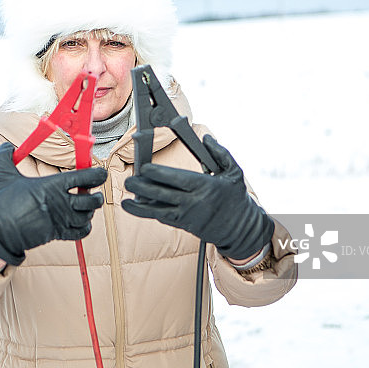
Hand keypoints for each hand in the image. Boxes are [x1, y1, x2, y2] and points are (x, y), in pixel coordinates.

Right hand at [0, 142, 107, 265]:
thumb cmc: (0, 203)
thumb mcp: (2, 174)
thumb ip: (5, 156)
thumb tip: (6, 146)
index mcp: (51, 185)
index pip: (85, 178)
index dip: (97, 174)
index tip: (100, 173)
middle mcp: (60, 203)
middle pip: (92, 199)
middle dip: (97, 195)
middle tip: (92, 191)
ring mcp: (60, 220)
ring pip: (88, 216)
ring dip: (90, 211)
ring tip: (85, 205)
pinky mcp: (57, 234)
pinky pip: (81, 233)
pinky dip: (85, 227)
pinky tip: (79, 221)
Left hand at [122, 135, 273, 259]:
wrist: (242, 229)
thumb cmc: (237, 199)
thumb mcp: (234, 173)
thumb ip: (220, 153)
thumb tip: (206, 138)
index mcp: (205, 186)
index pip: (176, 179)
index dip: (158, 174)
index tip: (145, 167)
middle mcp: (193, 202)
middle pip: (162, 195)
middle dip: (143, 188)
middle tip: (128, 181)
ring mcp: (187, 216)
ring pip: (158, 211)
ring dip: (140, 206)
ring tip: (127, 199)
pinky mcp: (184, 225)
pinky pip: (163, 218)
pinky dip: (150, 213)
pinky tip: (138, 207)